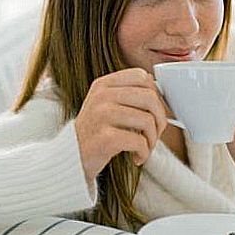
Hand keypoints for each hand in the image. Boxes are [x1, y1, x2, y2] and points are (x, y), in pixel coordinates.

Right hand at [75, 68, 167, 182]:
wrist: (72, 157)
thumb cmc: (95, 132)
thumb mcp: (105, 105)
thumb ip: (128, 95)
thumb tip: (162, 95)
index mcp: (103, 84)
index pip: (141, 76)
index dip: (155, 95)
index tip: (154, 112)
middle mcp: (101, 96)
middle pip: (149, 98)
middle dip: (160, 119)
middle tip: (154, 133)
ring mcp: (102, 115)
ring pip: (148, 120)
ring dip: (153, 139)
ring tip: (144, 147)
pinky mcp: (105, 138)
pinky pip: (140, 141)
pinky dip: (144, 153)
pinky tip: (137, 156)